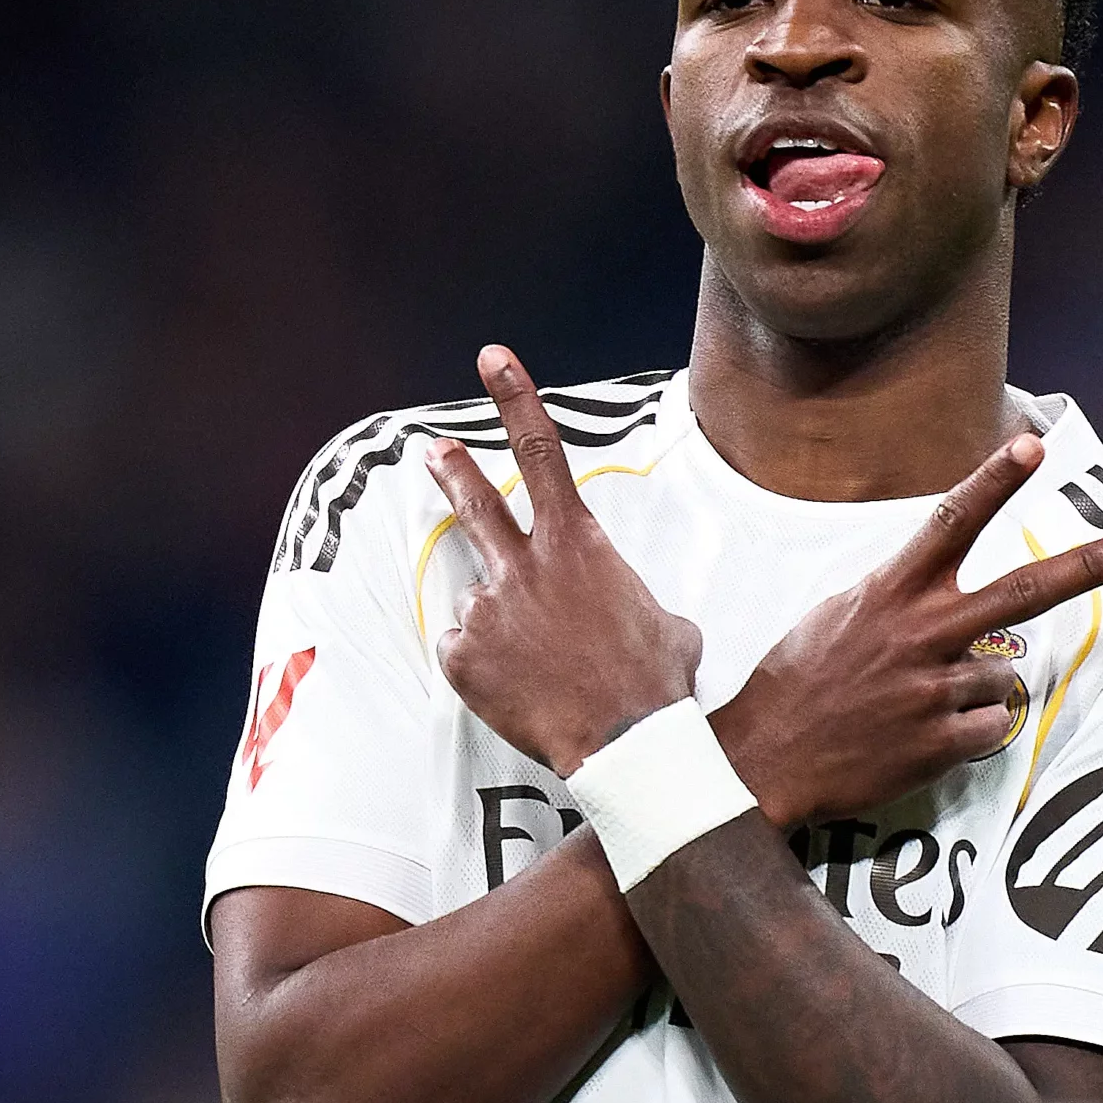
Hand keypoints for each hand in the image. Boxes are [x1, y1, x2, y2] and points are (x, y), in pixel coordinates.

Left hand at [428, 345, 704, 775]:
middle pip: (478, 503)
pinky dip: (489, 670)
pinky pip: (468, 653)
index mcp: (578, 545)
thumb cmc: (656, 680)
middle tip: (434, 451)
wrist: (626, 742)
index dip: (515, 399)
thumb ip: (635, 600)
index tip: (491, 360)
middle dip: (453, 472)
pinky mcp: (462, 656)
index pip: (543, 454)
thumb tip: (638, 615)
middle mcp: (525, 566)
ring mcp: (488, 610)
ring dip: (507, 630)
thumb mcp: (667, 623)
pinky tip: (520, 690)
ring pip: (486, 603)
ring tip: (540, 667)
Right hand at [713, 433, 1102, 828]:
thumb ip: (899, 597)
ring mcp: (934, 689)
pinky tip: (920, 737)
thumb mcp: (837, 615)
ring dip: (976, 691)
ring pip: (1004, 677)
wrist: (763, 762)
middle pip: (1023, 591)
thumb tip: (946, 589)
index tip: (1033, 446)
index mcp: (889, 594)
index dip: (994, 482)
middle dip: (1088, 566)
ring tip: (918, 705)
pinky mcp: (941, 742)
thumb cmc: (797, 683)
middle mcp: (919, 633)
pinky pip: (989, 729)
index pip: (949, 522)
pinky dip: (966, 734)